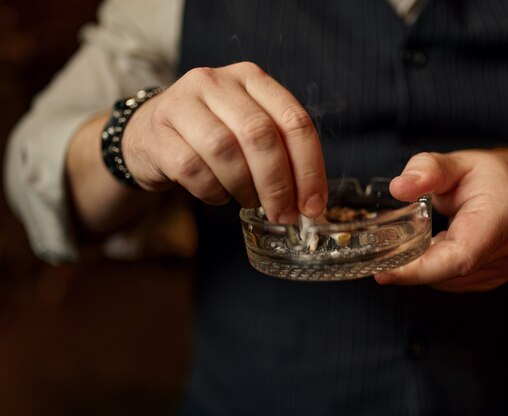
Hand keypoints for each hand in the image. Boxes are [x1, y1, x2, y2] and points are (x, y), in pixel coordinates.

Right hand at [121, 62, 326, 222]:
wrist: (149, 133)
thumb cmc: (211, 134)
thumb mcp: (248, 129)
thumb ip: (281, 152)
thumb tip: (310, 201)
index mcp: (251, 78)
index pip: (293, 120)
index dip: (310, 168)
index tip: (312, 205)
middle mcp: (216, 82)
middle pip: (260, 135)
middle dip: (278, 184)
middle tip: (283, 214)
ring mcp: (181, 103)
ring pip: (224, 149)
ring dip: (244, 187)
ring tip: (249, 201)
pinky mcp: (157, 133)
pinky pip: (191, 168)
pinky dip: (212, 191)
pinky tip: (218, 195)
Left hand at [375, 150, 507, 291]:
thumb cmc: (489, 174)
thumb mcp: (456, 161)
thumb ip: (427, 170)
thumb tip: (399, 187)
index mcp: (502, 214)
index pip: (459, 256)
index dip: (420, 269)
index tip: (385, 271)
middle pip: (450, 271)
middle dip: (412, 266)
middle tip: (383, 253)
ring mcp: (507, 266)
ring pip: (450, 280)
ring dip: (425, 266)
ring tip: (415, 240)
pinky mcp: (498, 275)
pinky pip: (457, 281)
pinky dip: (438, 269)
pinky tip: (434, 248)